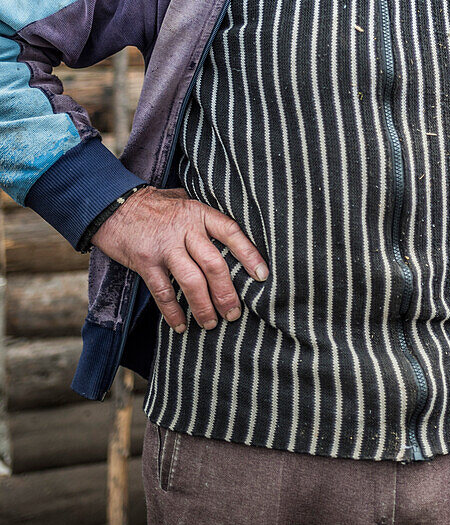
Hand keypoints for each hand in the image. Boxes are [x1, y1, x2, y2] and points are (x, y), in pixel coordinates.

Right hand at [92, 186, 268, 332]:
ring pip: (191, 282)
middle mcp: (184, 229)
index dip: (249, 254)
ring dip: (204, 307)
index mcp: (198, 213)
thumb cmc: (152, 204)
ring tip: (212, 324)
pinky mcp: (145, 262)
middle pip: (214, 264)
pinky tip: (181, 325)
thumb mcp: (181, 199)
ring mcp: (165, 247)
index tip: (262, 276)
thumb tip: (228, 231)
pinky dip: (173, 312)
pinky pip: (163, 292)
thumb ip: (202, 214)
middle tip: (235, 314)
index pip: (231, 232)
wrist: (112, 206)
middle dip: (227, 293)